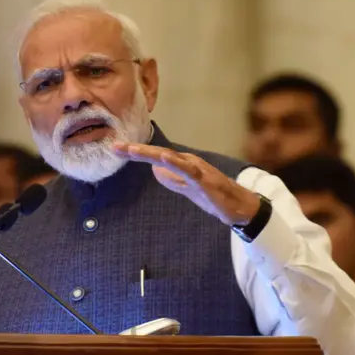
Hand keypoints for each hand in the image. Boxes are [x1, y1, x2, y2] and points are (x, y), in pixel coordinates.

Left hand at [112, 142, 260, 226]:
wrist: (239, 207)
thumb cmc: (214, 196)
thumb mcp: (188, 188)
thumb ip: (172, 179)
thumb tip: (154, 170)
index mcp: (183, 164)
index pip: (155, 157)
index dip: (136, 153)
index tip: (116, 149)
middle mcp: (188, 161)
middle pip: (158, 154)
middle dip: (136, 150)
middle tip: (116, 147)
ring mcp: (197, 169)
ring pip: (170, 158)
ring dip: (149, 154)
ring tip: (131, 150)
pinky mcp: (205, 180)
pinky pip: (188, 170)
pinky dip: (175, 163)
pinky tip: (162, 158)